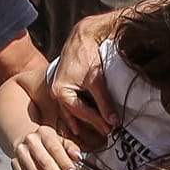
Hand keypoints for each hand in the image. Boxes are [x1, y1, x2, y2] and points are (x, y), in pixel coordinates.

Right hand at [11, 125, 82, 169]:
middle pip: (44, 162)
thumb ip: (72, 149)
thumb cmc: (50, 143)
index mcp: (44, 132)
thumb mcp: (63, 142)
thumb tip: (78, 157)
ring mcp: (20, 152)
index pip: (55, 149)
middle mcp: (30, 141)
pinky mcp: (14, 164)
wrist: (28, 141)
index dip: (65, 163)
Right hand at [51, 13, 119, 136]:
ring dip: (84, 121)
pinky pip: (72, 104)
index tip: (111, 128)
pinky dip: (80, 112)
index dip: (97, 121)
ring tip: (96, 130)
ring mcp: (59, 90)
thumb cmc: (86, 56)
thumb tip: (113, 120)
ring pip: (72, 111)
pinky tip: (87, 120)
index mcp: (60, 92)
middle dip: (91, 123)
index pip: (81, 113)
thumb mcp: (96, 80)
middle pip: (75, 114)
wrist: (81, 37)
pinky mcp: (65, 86)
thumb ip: (104, 102)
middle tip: (107, 132)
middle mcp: (56, 93)